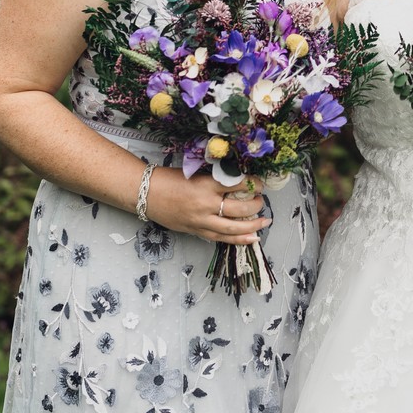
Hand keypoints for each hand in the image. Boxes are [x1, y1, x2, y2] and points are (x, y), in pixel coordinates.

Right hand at [145, 169, 269, 243]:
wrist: (147, 193)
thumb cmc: (170, 179)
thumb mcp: (196, 173)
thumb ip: (216, 180)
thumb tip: (240, 182)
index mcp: (207, 185)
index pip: (238, 185)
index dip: (254, 184)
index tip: (260, 183)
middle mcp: (206, 204)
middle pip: (240, 209)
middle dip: (256, 205)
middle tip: (261, 200)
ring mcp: (201, 220)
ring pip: (233, 227)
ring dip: (253, 225)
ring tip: (264, 221)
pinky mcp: (196, 230)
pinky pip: (221, 238)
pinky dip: (238, 239)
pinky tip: (252, 238)